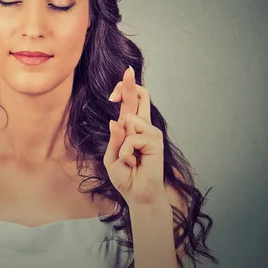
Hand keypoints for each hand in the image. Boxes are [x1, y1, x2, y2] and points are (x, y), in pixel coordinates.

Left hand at [103, 66, 166, 206]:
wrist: (138, 195)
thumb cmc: (125, 176)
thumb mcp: (111, 156)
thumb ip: (114, 138)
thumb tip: (116, 120)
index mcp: (130, 127)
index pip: (131, 102)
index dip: (128, 87)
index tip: (127, 73)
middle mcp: (143, 126)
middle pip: (141, 96)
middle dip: (129, 85)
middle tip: (127, 72)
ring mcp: (151, 132)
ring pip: (130, 120)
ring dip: (122, 142)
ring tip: (128, 157)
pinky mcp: (156, 141)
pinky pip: (132, 138)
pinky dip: (127, 152)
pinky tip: (134, 162)